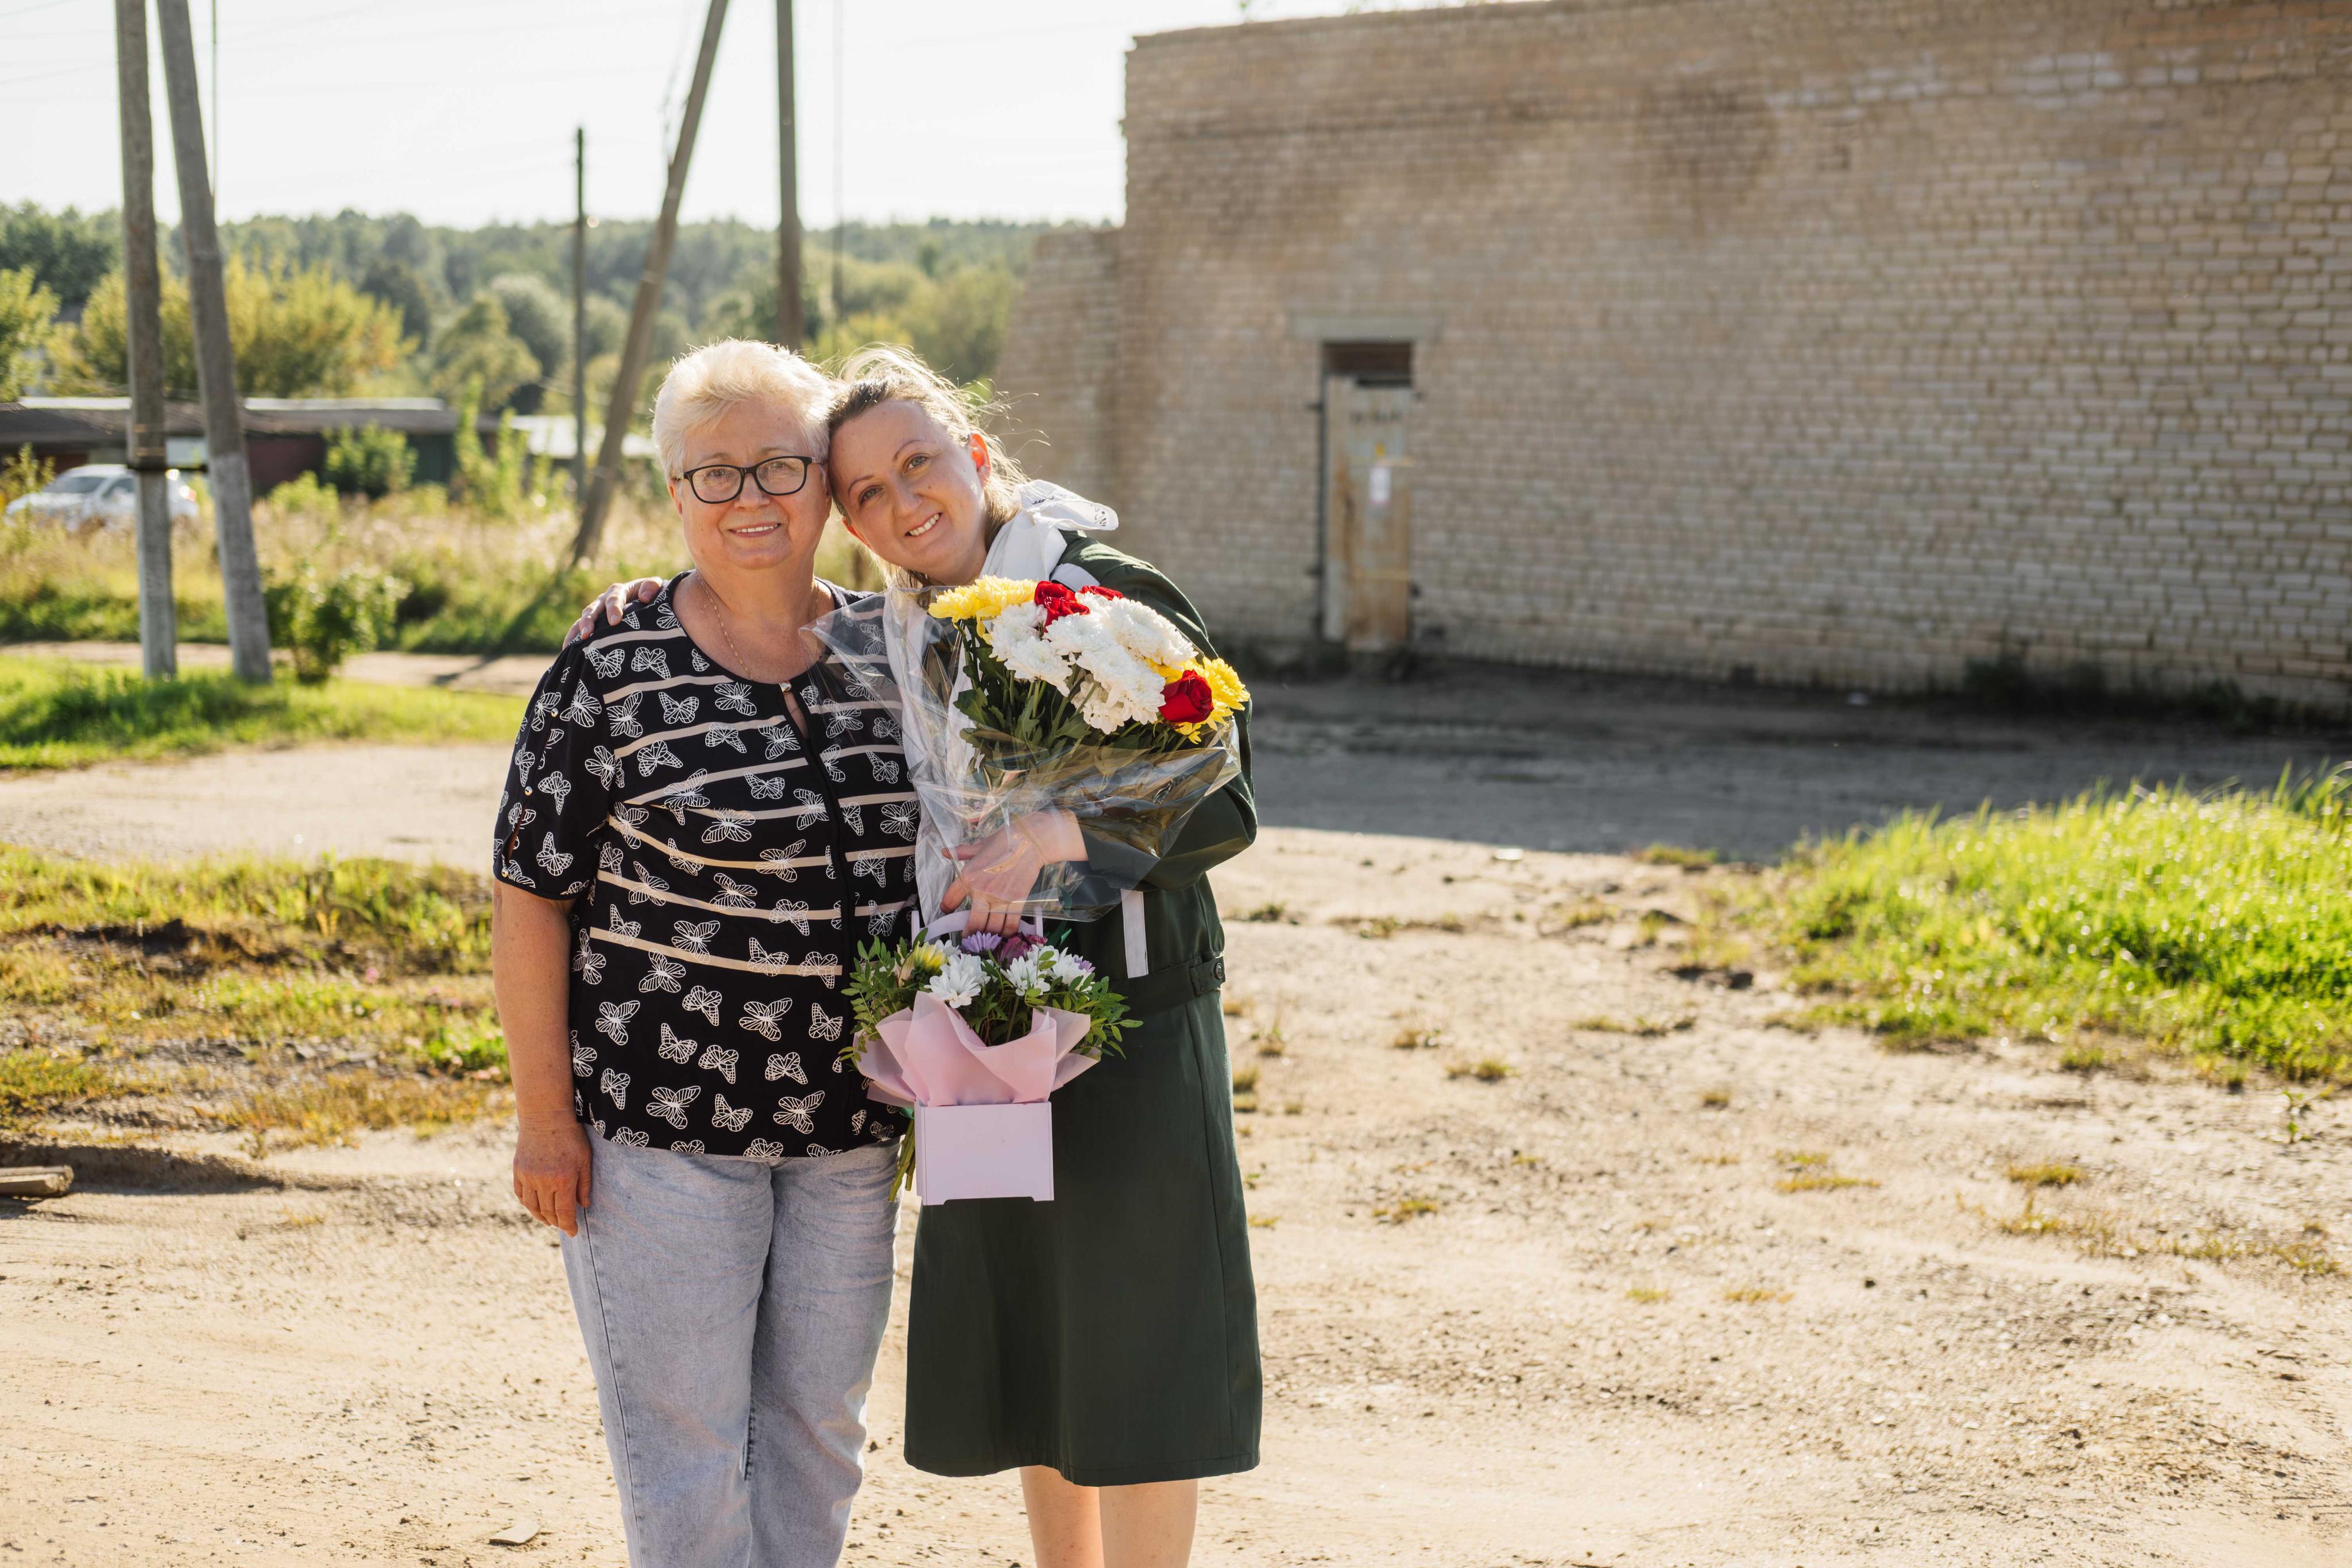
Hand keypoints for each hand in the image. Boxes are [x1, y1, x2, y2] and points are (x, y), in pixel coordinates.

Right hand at [513, 1118, 592, 1235]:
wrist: (545, 1117)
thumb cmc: (571, 1136)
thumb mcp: (585, 1159)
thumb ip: (585, 1184)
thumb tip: (584, 1205)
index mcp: (563, 1179)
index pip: (565, 1212)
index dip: (569, 1225)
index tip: (573, 1232)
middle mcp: (544, 1182)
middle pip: (549, 1212)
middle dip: (557, 1222)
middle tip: (564, 1226)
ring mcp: (528, 1177)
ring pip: (533, 1207)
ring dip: (542, 1217)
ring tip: (550, 1221)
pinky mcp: (518, 1171)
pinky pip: (521, 1195)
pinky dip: (528, 1205)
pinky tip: (536, 1208)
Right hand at [564, 578, 664, 645]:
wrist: (649, 601)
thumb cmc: (653, 595)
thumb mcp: (657, 587)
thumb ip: (652, 586)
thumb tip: (645, 596)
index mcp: (620, 590)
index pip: (615, 598)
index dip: (614, 608)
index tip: (615, 622)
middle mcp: (604, 599)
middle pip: (593, 609)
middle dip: (589, 621)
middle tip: (587, 634)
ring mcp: (597, 611)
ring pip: (583, 619)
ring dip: (577, 631)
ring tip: (571, 646)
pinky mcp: (594, 623)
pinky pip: (579, 629)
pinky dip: (573, 639)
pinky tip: (566, 651)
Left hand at [941, 810, 1085, 935]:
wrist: (1030, 842)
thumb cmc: (1003, 841)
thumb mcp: (979, 846)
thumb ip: (962, 852)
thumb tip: (945, 852)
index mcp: (968, 876)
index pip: (951, 900)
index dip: (947, 909)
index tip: (947, 912)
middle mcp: (982, 891)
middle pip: (974, 923)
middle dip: (970, 933)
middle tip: (970, 936)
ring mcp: (1000, 898)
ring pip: (992, 927)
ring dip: (989, 935)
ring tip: (987, 937)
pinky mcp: (1017, 901)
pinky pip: (1011, 924)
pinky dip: (1007, 932)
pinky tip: (1004, 933)